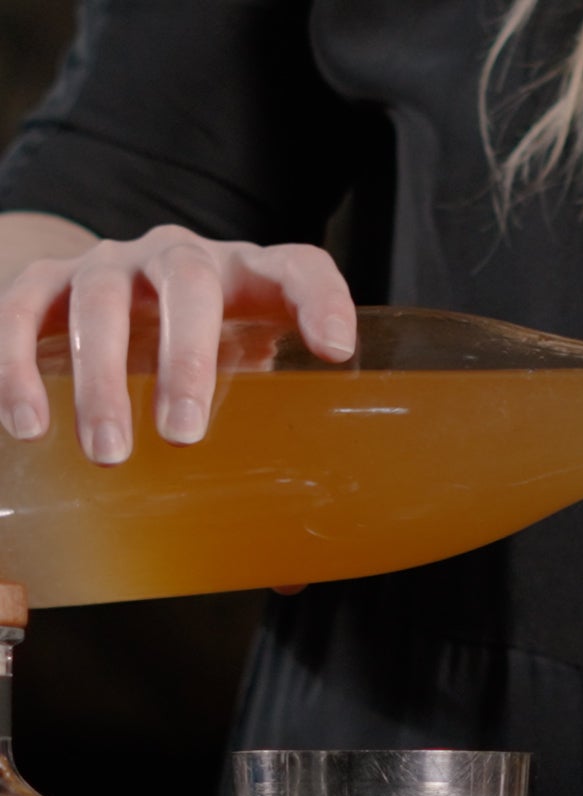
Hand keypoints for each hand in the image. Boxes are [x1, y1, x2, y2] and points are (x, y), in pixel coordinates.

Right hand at [0, 223, 355, 462]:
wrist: (128, 300)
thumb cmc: (212, 343)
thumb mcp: (255, 364)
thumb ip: (283, 411)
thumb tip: (302, 535)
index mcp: (248, 274)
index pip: (300, 268)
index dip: (323, 300)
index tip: (333, 350)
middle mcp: (178, 255)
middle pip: (187, 283)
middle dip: (185, 360)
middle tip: (183, 437)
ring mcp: (109, 263)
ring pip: (99, 301)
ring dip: (100, 379)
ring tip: (108, 454)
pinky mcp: (47, 281)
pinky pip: (21, 310)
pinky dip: (14, 364)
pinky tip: (26, 424)